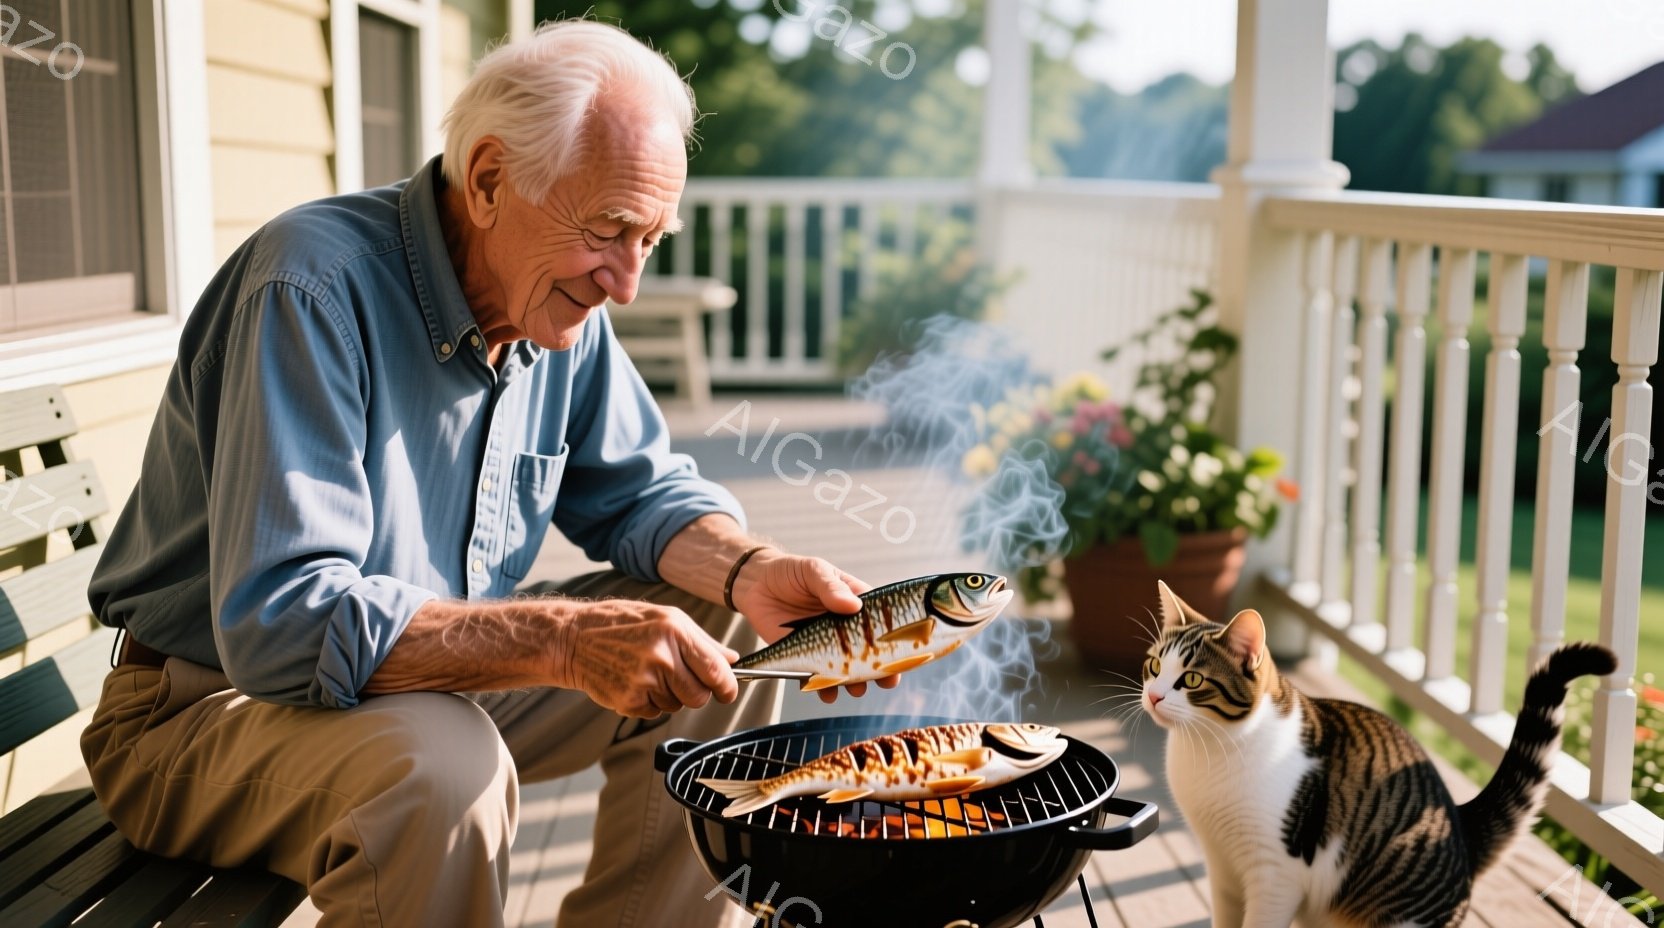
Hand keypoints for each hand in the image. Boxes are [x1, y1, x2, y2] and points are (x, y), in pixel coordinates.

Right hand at [553, 599, 738, 718]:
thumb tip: (732, 659)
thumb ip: (702, 641)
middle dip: (696, 693)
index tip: (727, 691)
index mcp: (675, 632)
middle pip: (699, 696)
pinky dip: (648, 703)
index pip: (716, 670)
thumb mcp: (667, 619)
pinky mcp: (628, 701)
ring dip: (669, 696)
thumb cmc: (622, 624)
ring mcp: (643, 681)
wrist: (573, 638)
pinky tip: (633, 682)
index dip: (727, 686)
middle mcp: (661, 656)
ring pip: (676, 706)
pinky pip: (654, 713)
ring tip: (648, 673)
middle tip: (679, 679)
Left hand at [730, 550, 900, 703]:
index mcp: (855, 603)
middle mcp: (845, 627)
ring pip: (847, 668)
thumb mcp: (813, 570)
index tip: (902, 653)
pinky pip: (817, 677)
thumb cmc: (790, 571)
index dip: (895, 638)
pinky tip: (827, 694)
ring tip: (856, 689)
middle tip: (887, 681)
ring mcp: (826, 644)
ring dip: (854, 682)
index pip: (882, 622)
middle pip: (869, 651)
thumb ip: (831, 587)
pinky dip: (823, 688)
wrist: (756, 584)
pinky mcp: (805, 656)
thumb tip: (853, 605)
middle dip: (880, 668)